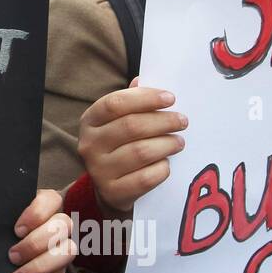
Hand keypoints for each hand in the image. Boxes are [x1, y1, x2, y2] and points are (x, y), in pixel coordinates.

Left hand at [8, 188, 75, 272]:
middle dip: (36, 241)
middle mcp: (55, 236)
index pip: (51, 199)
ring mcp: (60, 262)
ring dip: (39, 265)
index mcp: (38, 217)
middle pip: (64, 224)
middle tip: (12, 255)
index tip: (17, 229)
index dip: (39, 210)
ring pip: (68, 251)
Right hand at [77, 78, 187, 214]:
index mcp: (89, 121)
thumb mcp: (117, 122)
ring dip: (167, 144)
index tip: (170, 98)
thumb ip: (130, 102)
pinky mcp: (113, 192)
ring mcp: (99, 170)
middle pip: (131, 126)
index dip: (145, 98)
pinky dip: (162, 169)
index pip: (116, 103)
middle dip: (163, 121)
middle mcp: (89, 145)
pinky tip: (166, 163)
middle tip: (182, 121)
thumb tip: (142, 80)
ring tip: (179, 142)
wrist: (110, 189)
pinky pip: (146, 178)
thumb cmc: (119, 146)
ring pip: (141, 152)